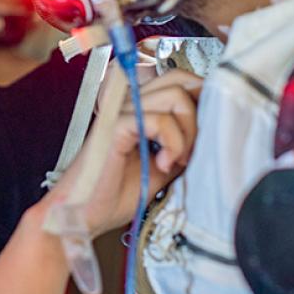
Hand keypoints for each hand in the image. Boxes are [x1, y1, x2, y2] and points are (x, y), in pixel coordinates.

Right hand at [47, 69, 202, 236]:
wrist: (82, 215)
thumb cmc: (113, 195)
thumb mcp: (163, 168)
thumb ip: (182, 146)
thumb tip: (212, 135)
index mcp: (139, 109)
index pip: (179, 81)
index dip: (200, 101)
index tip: (203, 135)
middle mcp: (130, 104)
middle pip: (180, 79)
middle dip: (199, 111)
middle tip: (192, 146)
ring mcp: (121, 112)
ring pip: (175, 96)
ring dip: (187, 132)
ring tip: (177, 160)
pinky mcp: (116, 126)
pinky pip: (159, 120)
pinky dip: (172, 144)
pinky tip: (163, 165)